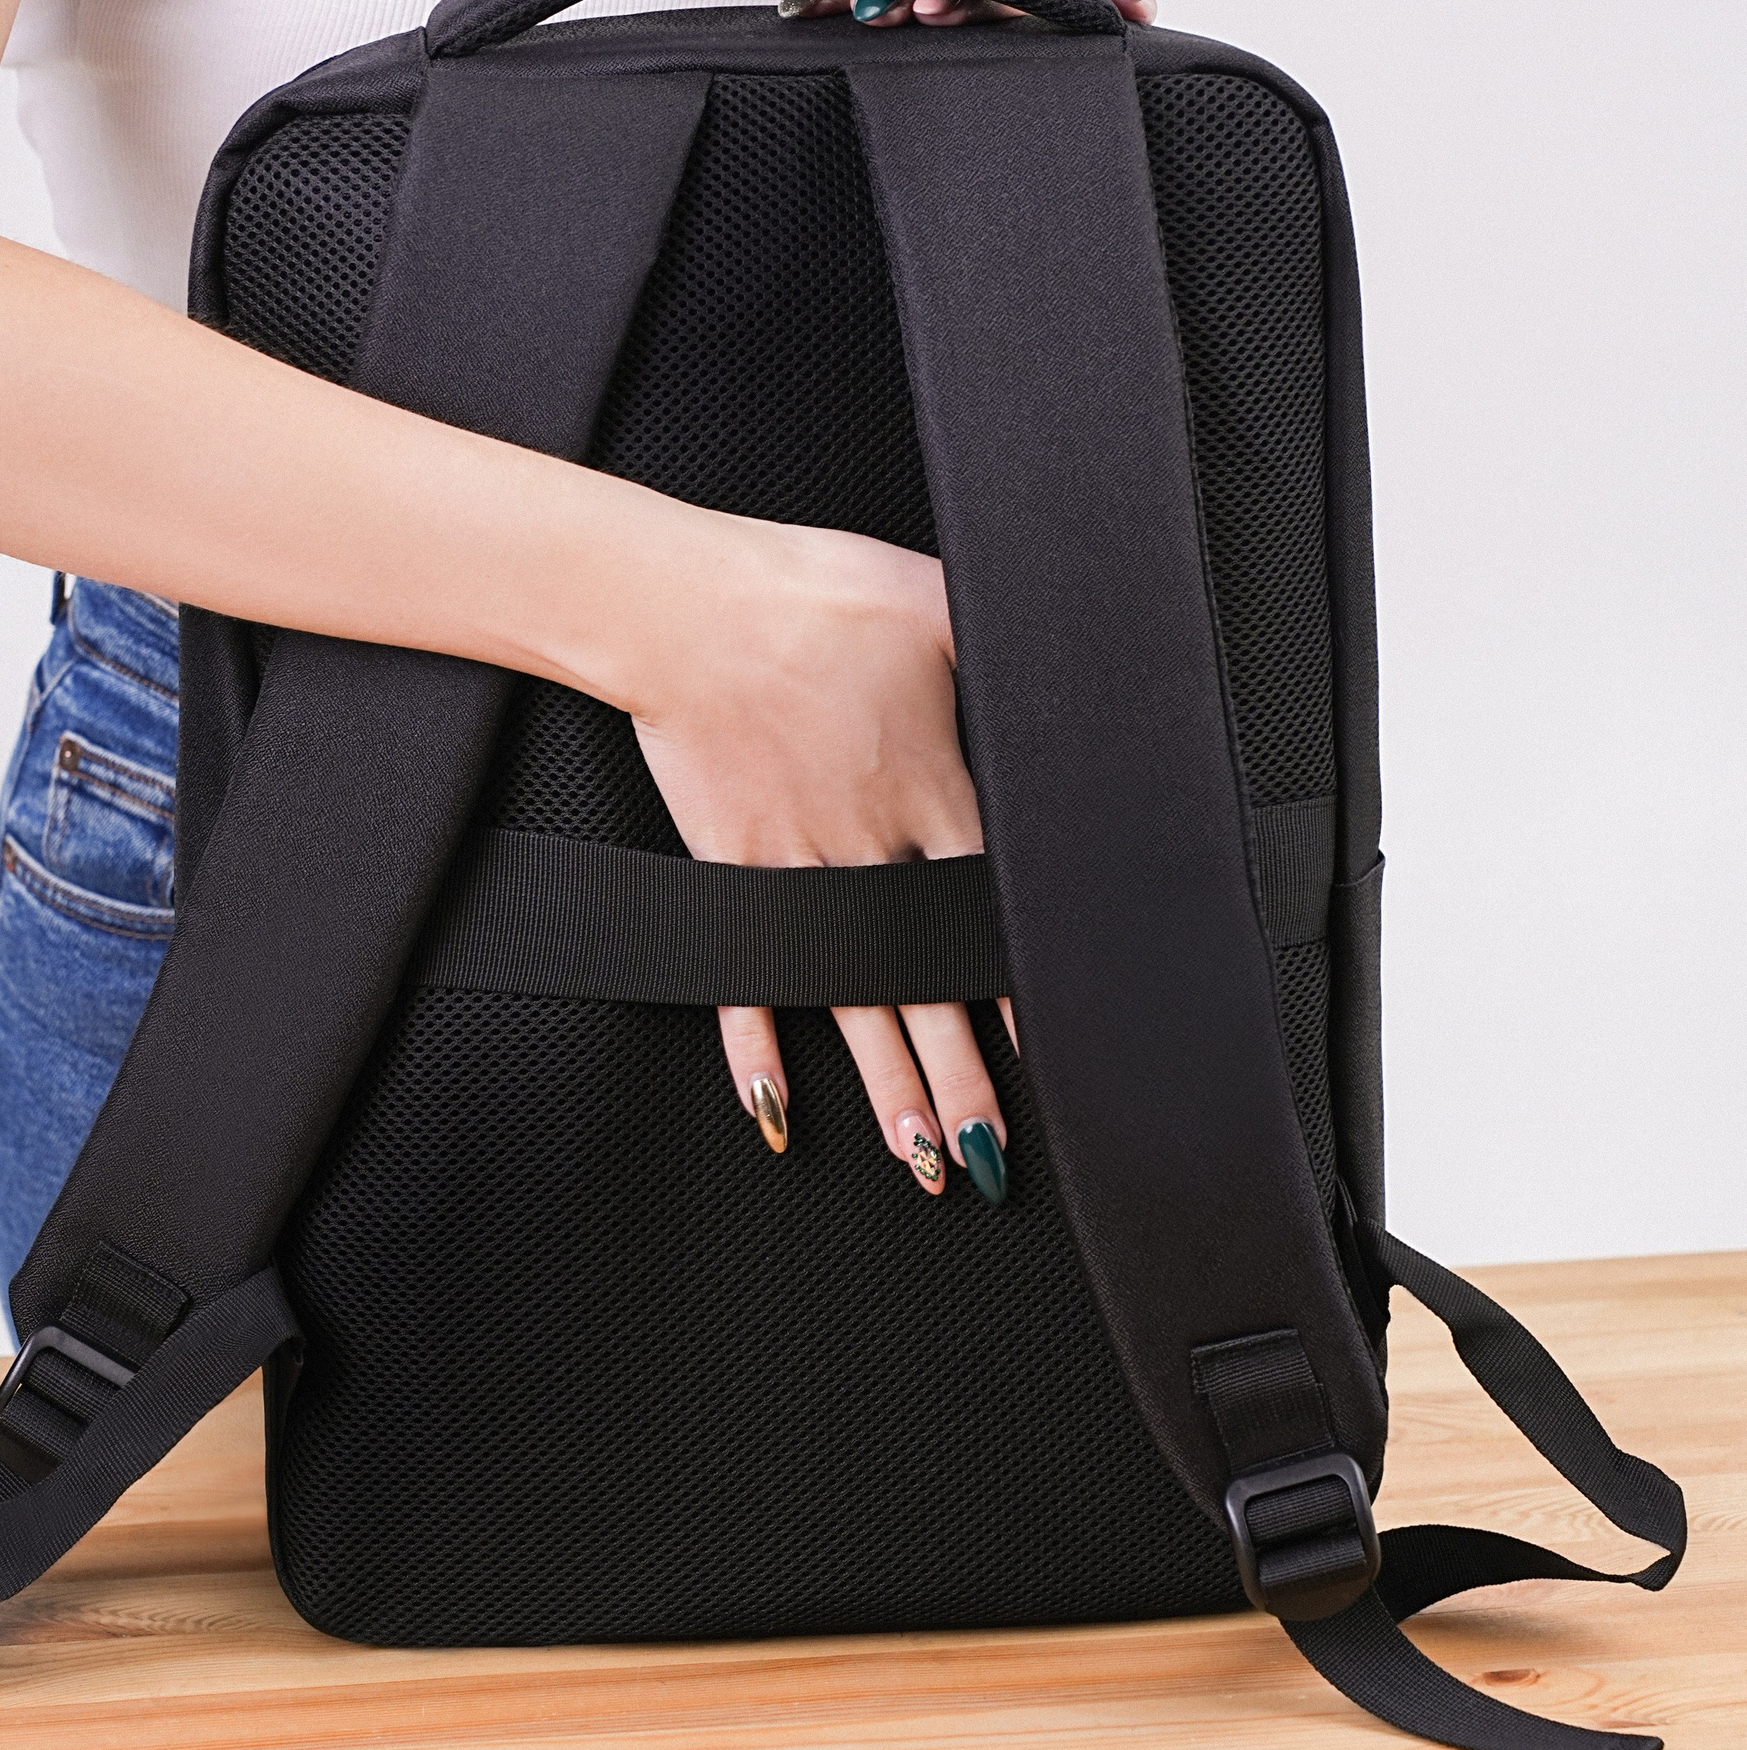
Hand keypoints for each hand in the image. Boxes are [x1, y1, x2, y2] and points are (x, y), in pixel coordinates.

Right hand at [626, 515, 1015, 1199]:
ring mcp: (796, 866)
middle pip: (929, 987)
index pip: (994, 915)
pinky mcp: (732, 867)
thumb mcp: (935, 599)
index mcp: (930, 788)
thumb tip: (1066, 632)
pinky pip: (747, 975)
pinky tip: (776, 1108)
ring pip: (852, 1000)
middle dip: (963, 1079)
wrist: (684, 606)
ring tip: (921, 1157)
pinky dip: (755, 1047)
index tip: (1056, 1055)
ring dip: (888, 1087)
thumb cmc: (808, 592)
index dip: (1024, 991)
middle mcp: (869, 846)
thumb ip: (1001, 638)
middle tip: (993, 1156)